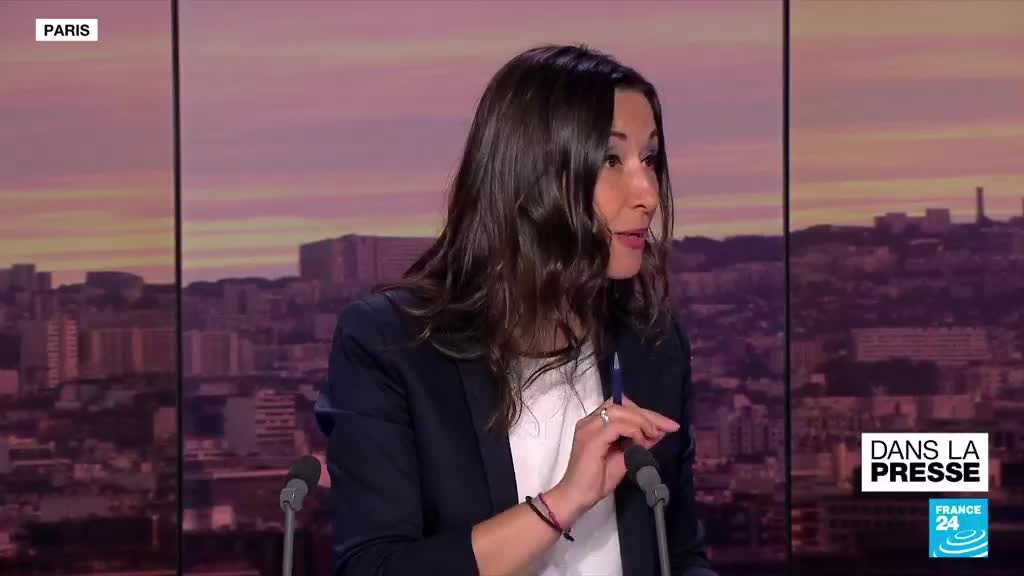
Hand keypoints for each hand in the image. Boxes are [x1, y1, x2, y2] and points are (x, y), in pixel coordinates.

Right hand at [546, 395, 678, 525]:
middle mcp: (590, 421)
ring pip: (620, 411)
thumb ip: (639, 443)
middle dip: (649, 414)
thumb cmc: (596, 480)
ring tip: (654, 435)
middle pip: (623, 404)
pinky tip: (641, 442)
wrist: (577, 496)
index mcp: (595, 423)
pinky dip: (633, 431)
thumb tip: (658, 432)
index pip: (622, 406)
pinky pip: (617, 425)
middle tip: (668, 426)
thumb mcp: (625, 457)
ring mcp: (589, 427)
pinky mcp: (592, 438)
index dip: (645, 413)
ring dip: (642, 421)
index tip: (667, 424)